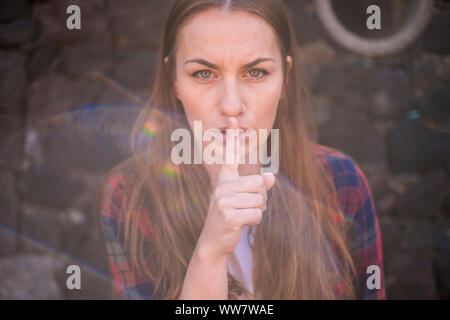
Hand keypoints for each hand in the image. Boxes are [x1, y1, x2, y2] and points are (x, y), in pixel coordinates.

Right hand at [196, 117, 275, 260]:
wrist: (214, 240)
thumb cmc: (230, 217)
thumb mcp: (243, 199)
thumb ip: (257, 187)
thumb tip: (271, 177)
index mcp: (225, 179)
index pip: (231, 155)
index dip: (233, 137)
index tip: (232, 119)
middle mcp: (223, 186)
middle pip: (259, 183)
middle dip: (260, 199)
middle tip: (247, 207)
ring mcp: (224, 200)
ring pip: (259, 200)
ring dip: (256, 211)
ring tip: (242, 216)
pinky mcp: (229, 215)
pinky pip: (256, 214)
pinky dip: (254, 221)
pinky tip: (241, 225)